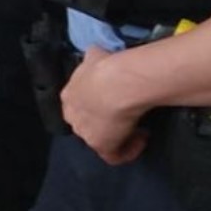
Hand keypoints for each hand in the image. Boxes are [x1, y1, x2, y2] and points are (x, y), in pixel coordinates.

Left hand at [61, 45, 151, 164]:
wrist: (117, 83)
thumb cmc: (106, 67)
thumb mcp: (95, 55)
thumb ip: (94, 58)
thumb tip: (97, 54)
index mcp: (69, 96)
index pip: (79, 105)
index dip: (97, 105)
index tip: (115, 102)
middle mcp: (73, 117)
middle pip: (87, 124)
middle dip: (105, 122)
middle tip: (123, 116)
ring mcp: (86, 134)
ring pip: (100, 140)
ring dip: (118, 136)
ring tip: (136, 128)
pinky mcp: (101, 147)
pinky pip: (115, 156)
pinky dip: (128, 151)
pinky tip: (141, 139)